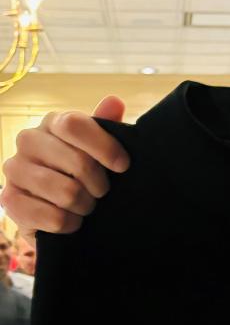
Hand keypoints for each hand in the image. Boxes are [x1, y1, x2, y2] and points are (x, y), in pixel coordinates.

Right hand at [0, 96, 128, 247]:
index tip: (123, 166)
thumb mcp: (100, 148)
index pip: (75, 125)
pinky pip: (53, 217)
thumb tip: (114, 101)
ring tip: (88, 205)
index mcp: (53, 122)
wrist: (58, 207)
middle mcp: (28, 140)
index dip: (105, 147)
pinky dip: (71, 223)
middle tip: (103, 192)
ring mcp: (14, 169)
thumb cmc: (84, 171)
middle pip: (78, 162)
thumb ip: (107, 126)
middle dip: (100, 184)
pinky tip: (72, 220)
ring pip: (67, 192)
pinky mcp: (9, 200)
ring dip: (86, 205)